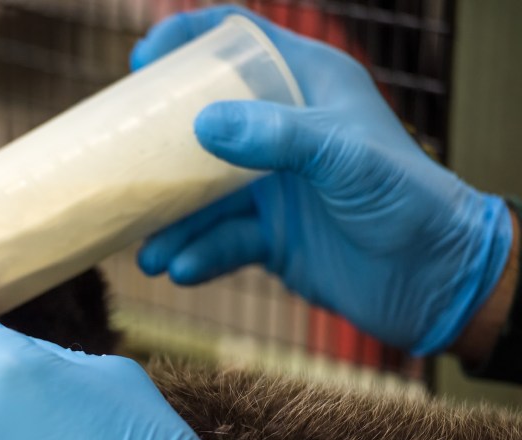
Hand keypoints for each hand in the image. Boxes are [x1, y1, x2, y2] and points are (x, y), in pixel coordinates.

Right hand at [132, 6, 513, 354]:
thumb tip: (203, 123)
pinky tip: (182, 270)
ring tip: (148, 251)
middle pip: (203, 124)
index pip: (239, 43)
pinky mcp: (269, 237)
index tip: (141, 64)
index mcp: (307, 88)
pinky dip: (198, 256)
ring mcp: (272, 187)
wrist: (434, 282)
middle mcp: (282, 133)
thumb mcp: (346, 156)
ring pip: (202, 196)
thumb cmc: (408, 201)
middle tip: (121, 166)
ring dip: (171, 223)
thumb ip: (278, 136)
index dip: (188, 42)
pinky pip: (219, 242)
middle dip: (159, 149)